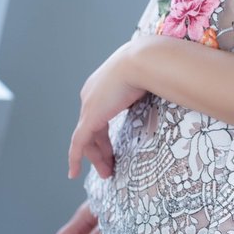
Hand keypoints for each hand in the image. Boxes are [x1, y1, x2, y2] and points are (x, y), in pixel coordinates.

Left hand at [68, 42, 145, 180]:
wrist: (141, 61)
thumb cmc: (149, 66)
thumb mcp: (143, 79)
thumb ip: (143, 89)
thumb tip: (160, 89)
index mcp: (100, 85)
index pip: (98, 115)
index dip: (103, 133)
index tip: (110, 147)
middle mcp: (89, 95)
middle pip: (91, 128)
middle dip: (100, 148)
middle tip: (109, 165)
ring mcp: (88, 106)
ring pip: (86, 139)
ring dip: (96, 157)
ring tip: (107, 173)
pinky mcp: (89, 118)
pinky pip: (78, 144)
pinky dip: (75, 158)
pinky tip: (73, 173)